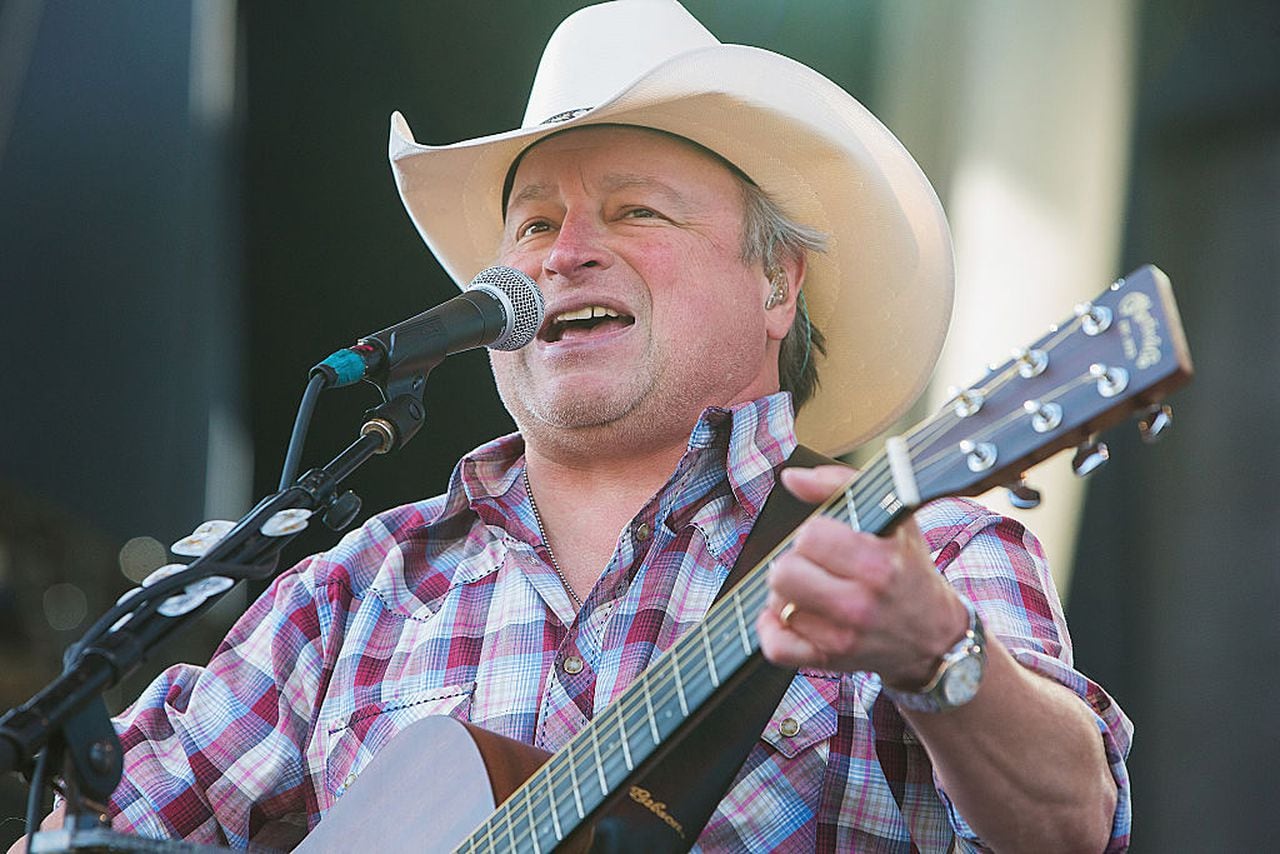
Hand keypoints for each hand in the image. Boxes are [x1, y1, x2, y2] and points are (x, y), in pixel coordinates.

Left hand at [756, 465, 968, 685]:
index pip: (810, 537)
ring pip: (777, 604)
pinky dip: (773, 629)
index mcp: (879, 564)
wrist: (933, 634)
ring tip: (811, 589)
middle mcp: (861, 604)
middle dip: (794, 562)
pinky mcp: (828, 661)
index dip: (812, 533)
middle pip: (785, 573)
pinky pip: (776, 646)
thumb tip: (792, 477)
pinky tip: (788, 615)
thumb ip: (840, 484)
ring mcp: (843, 638)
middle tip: (813, 565)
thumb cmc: (908, 570)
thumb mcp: (892, 517)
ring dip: (786, 594)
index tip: (827, 539)